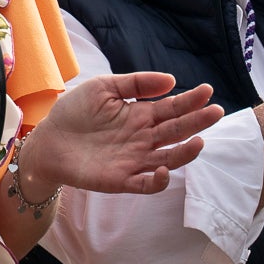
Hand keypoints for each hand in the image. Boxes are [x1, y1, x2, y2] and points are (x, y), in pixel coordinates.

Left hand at [17, 72, 223, 199]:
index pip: (171, 108)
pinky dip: (156, 180)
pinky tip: (163, 169)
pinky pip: (145, 184)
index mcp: (139, 115)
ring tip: (200, 142)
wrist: (47, 139)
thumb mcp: (104, 87)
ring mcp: (134, 160)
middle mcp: (142, 138)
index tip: (207, 91)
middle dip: (197, 123)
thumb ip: (136, 83)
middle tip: (216, 112)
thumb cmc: (74, 112)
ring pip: (168, 159)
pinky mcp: (120, 179)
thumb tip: (171, 79)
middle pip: (176, 131)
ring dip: (185, 153)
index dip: (190, 101)